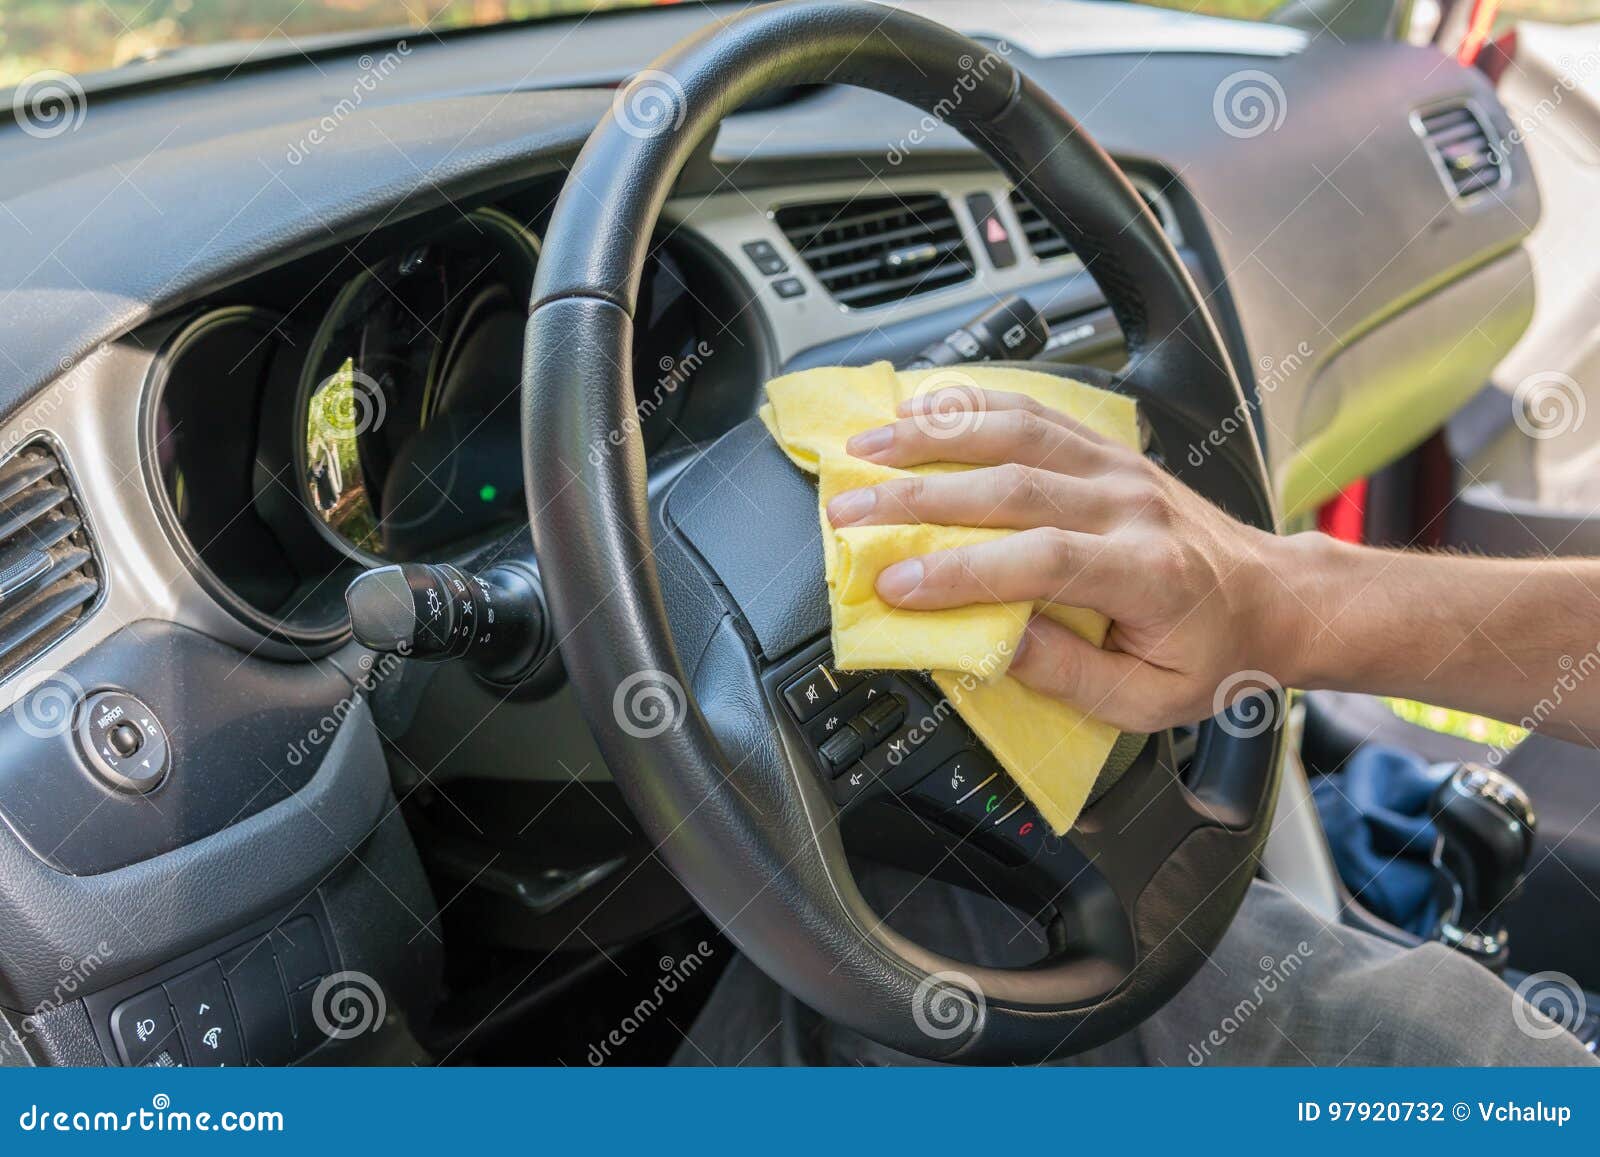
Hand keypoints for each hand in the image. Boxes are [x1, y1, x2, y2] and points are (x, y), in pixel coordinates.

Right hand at [825, 387, 1310, 731]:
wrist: (1270, 594)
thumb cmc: (1210, 652)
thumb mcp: (1150, 700)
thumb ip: (1069, 676)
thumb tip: (989, 643)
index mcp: (1146, 575)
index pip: (1041, 560)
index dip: (962, 570)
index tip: (896, 585)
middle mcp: (1129, 507)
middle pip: (1012, 485)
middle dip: (918, 496)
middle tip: (850, 512)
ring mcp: (1116, 468)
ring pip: (1016, 432)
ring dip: (932, 435)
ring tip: (865, 447)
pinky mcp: (1105, 450)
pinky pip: (1033, 412)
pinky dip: (971, 404)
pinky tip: (919, 408)